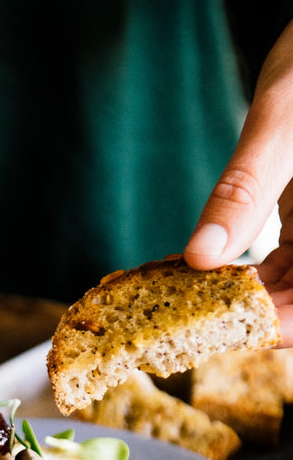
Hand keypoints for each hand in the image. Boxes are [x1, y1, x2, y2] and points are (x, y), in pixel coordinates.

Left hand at [184, 19, 292, 345]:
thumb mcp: (281, 124)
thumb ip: (244, 191)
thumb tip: (200, 255)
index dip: (273, 331)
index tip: (217, 336)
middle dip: (243, 320)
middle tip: (179, 321)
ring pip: (283, 290)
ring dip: (233, 301)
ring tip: (177, 297)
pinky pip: (275, 266)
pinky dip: (236, 274)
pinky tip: (194, 268)